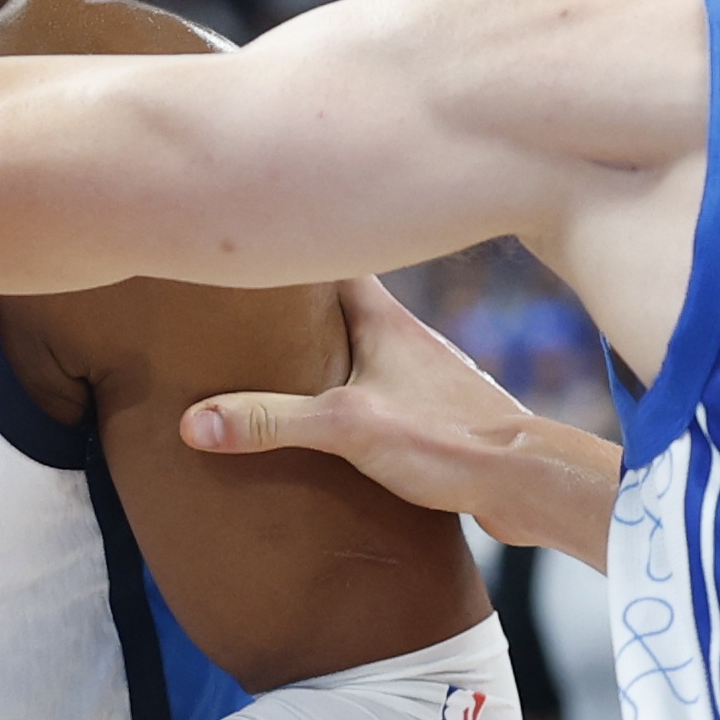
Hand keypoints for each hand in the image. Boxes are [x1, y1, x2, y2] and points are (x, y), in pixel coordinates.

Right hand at [183, 276, 619, 564]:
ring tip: (264, 351)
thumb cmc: (448, 440)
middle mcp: (402, 333)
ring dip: (318, 343)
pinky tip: (321, 409)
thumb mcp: (346, 427)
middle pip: (338, 295)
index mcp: (383, 317)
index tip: (245, 236)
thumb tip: (193, 421)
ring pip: (356, 340)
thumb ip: (270, 420)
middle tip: (238, 295)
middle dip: (293, 295)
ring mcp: (418, 371)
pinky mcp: (429, 410)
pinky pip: (372, 381)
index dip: (289, 243)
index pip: (330, 255)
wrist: (527, 483)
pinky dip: (342, 384)